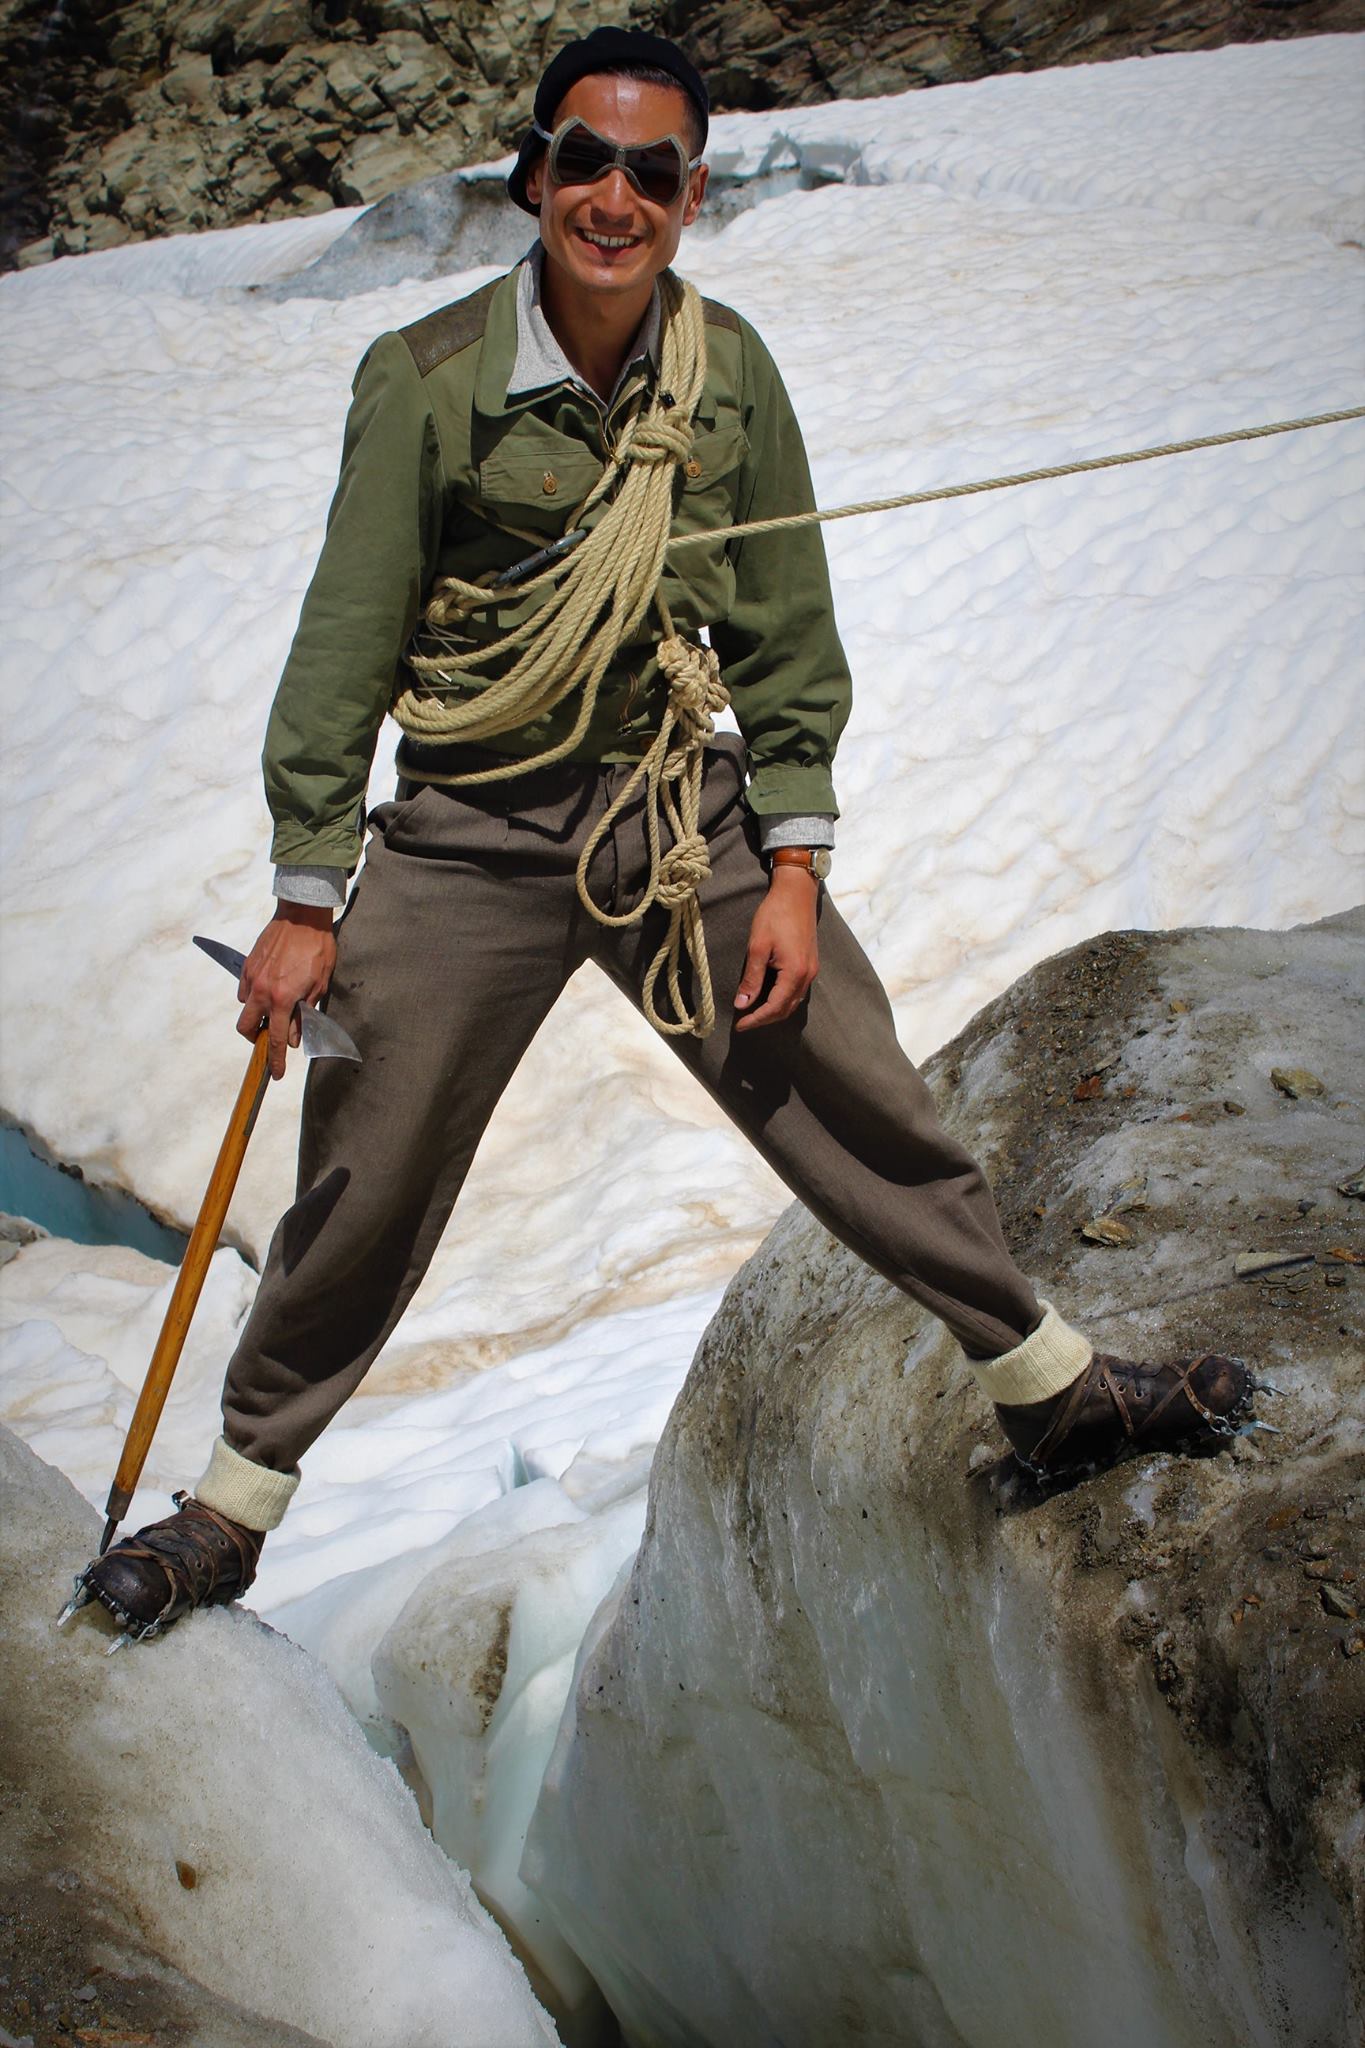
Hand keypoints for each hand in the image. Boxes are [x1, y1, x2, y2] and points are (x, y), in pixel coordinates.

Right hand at [237, 902, 337, 1078]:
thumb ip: (304, 1012)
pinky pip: (244, 989)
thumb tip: (292, 1035)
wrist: (302, 915)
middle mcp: (262, 991)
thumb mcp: (319, 984)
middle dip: (254, 1037)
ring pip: (244, 1008)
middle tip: (269, 1034)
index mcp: (282, 998)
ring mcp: (252, 977)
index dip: (275, 1060)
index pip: (275, 1038)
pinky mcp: (248, 965)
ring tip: (275, 1005)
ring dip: (256, 1013)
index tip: (276, 1072)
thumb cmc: (316, 947)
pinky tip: (269, 988)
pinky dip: (253, 995)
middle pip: (245, 1028)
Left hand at [733, 867, 818, 1031]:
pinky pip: (797, 991)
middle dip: (765, 1019)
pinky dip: (782, 999)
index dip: (756, 1019)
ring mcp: (811, 970)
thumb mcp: (758, 947)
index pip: (774, 1007)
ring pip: (793, 1002)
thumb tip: (742, 1004)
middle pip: (786, 1009)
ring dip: (774, 1011)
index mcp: (795, 973)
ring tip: (753, 1012)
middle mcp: (807, 976)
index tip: (739, 1026)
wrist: (797, 893)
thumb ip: (752, 979)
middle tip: (744, 1022)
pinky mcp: (810, 964)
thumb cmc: (775, 915)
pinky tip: (768, 996)